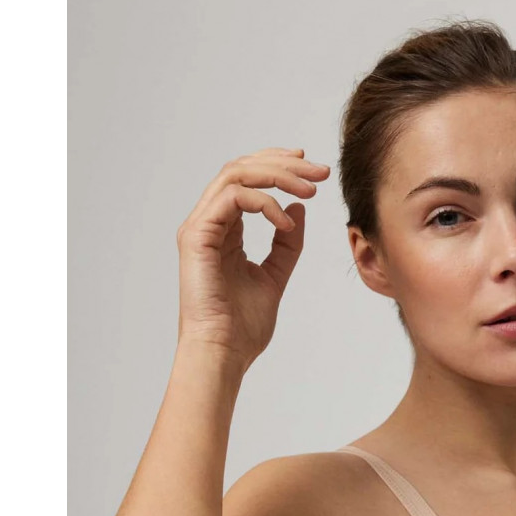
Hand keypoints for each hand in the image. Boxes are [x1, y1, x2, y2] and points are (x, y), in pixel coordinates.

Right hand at [175, 147, 330, 367]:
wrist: (223, 352)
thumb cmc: (242, 326)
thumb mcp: (275, 277)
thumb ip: (286, 245)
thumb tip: (297, 209)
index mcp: (224, 230)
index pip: (247, 180)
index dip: (279, 166)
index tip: (311, 170)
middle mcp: (209, 222)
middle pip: (242, 169)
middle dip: (284, 163)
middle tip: (318, 171)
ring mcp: (200, 226)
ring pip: (236, 174)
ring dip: (277, 175)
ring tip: (309, 191)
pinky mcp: (197, 235)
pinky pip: (232, 198)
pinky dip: (264, 204)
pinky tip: (285, 224)